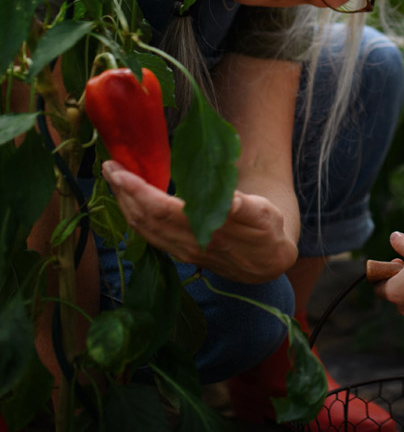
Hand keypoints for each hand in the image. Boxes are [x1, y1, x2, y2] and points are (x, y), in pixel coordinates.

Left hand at [102, 160, 296, 281]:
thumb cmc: (268, 232)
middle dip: (122, 193)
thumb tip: (230, 201)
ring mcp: (181, 250)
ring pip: (142, 229)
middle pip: (144, 218)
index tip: (119, 171)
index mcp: (208, 229)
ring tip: (113, 180)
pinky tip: (129, 202)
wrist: (267, 265)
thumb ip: (245, 208)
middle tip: (108, 166)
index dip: (137, 191)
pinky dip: (133, 216)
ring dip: (123, 205)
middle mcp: (188, 243)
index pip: (161, 209)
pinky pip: (148, 235)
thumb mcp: (265, 215)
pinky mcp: (179, 252)